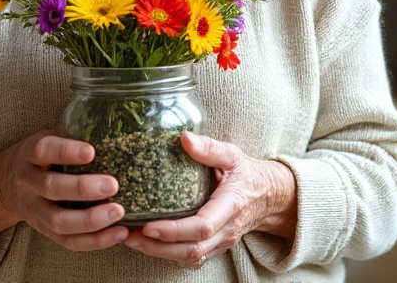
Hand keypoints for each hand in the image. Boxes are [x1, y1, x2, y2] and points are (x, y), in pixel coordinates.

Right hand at [0, 130, 130, 251]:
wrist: (8, 183)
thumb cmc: (45, 155)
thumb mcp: (52, 137)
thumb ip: (76, 135)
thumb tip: (121, 127)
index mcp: (30, 154)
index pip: (44, 150)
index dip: (66, 151)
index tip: (91, 151)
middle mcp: (28, 183)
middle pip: (52, 188)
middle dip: (83, 189)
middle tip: (113, 184)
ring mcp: (35, 210)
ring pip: (59, 221)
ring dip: (90, 220)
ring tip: (119, 212)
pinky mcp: (45, 231)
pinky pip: (69, 241)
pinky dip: (95, 241)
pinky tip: (119, 232)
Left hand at [123, 132, 296, 268]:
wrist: (268, 197)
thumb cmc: (246, 174)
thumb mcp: (232, 155)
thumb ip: (210, 148)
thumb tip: (184, 137)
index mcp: (231, 206)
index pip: (203, 226)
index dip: (175, 230)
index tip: (149, 226)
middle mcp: (226, 230)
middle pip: (191, 249)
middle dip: (158, 247)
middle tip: (129, 235)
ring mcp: (221, 243)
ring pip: (189, 257)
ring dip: (158, 253)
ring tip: (131, 239)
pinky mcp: (214, 248)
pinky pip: (190, 258)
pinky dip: (167, 254)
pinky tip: (148, 243)